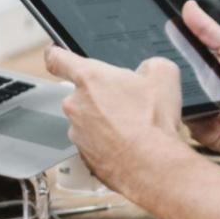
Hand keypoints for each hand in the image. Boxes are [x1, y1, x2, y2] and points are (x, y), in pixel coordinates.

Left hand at [43, 47, 185, 194]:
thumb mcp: (164, 75)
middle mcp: (76, 104)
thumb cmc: (151, 121)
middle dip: (102, 95)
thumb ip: (150, 65)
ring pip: (89, 120)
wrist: (150, 164)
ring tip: (134, 127)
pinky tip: (130, 144)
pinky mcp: (84, 156)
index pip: (58, 59)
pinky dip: (109, 143)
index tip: (55, 54)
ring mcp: (77, 133)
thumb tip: (148, 70)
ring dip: (105, 121)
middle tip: (128, 102)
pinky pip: (95, 144)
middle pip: (82, 93)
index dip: (56, 54)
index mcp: (89, 78)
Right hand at [181, 0, 219, 165]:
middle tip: (203, 76)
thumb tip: (189, 7)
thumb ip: (210, 30)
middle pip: (173, 84)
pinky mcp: (205, 135)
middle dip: (185, 79)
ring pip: (182, 107)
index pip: (175, 59)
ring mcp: (199, 114)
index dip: (169, 54)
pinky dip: (219, 118)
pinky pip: (199, 127)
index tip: (164, 45)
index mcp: (202, 69)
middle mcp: (196, 92)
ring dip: (207, 101)